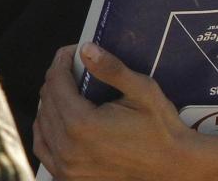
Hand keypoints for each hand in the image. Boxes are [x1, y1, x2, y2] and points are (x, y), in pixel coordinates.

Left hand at [33, 43, 201, 179]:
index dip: (62, 61)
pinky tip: (59, 119)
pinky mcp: (70, 178)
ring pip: (42, 123)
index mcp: (82, 124)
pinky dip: (47, 130)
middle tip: (74, 67)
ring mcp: (67, 167)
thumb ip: (111, 69)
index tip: (72, 52)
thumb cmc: (162, 129)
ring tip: (69, 90)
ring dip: (51, 103)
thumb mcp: (142, 91)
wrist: (174, 168)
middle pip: (47, 101)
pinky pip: (44, 148)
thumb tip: (86, 49)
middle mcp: (68, 148)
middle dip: (57, 78)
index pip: (56, 82)